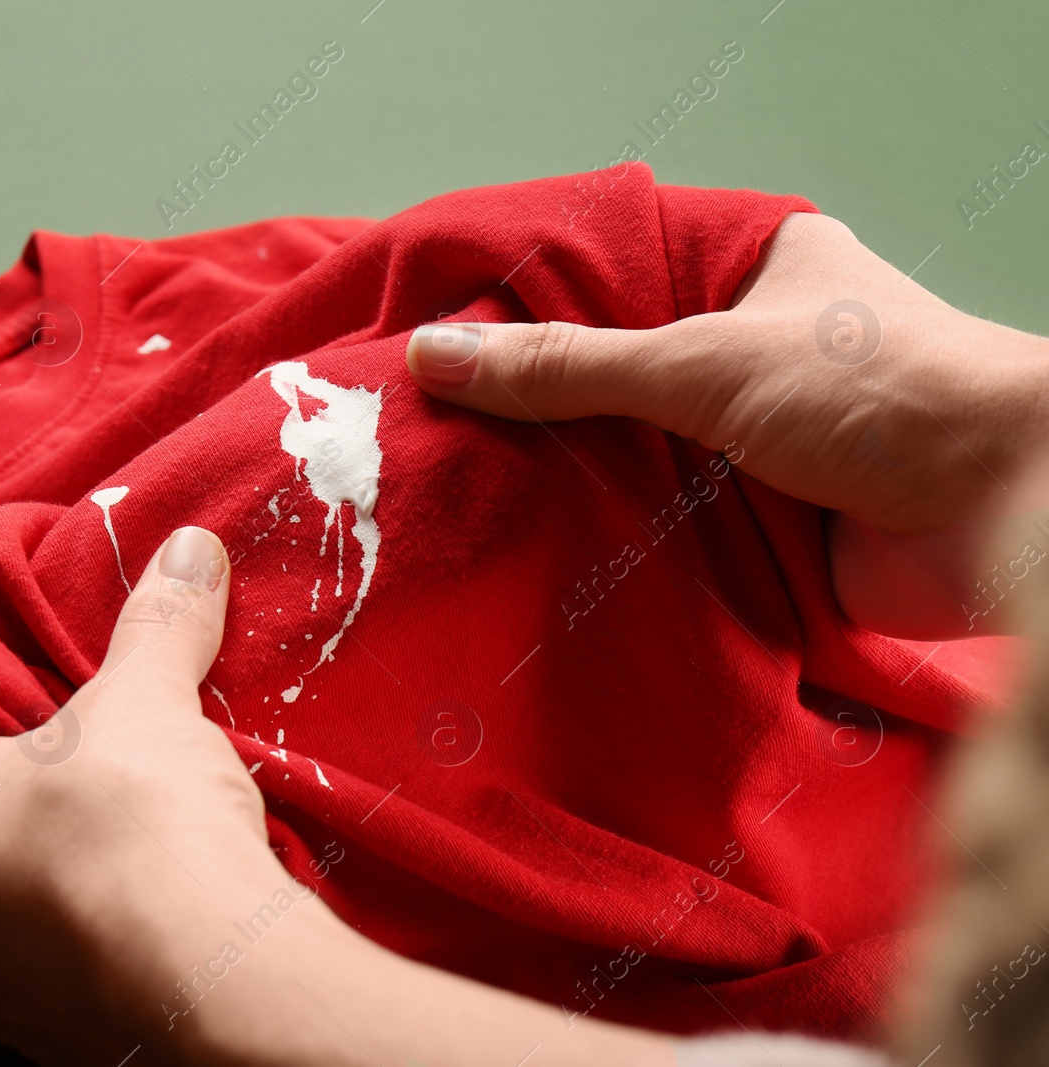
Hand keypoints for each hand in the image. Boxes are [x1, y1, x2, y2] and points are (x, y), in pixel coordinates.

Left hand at [0, 525, 291, 1062]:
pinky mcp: (27, 1035)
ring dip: (34, 862)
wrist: (204, 973)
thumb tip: (190, 546)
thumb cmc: (127, 815)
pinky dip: (74, 925)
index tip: (16, 691)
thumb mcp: (142, 694)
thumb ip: (157, 620)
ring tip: (111, 819)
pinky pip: (37, 958)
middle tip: (70, 744)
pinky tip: (133, 892)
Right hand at [405, 212, 1048, 636]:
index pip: (621, 275)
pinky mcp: (759, 520)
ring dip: (572, 479)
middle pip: (620, 374)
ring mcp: (756, 441)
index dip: (537, 302)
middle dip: (541, 404)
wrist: (999, 515)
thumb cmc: (874, 394)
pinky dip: (613, 541)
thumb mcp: (700, 360)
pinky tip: (528, 551)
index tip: (445, 329)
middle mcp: (753, 352)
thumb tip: (436, 358)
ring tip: (455, 486)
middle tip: (430, 419)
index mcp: (755, 272)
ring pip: (638, 455)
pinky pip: (664, 526)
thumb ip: (567, 367)